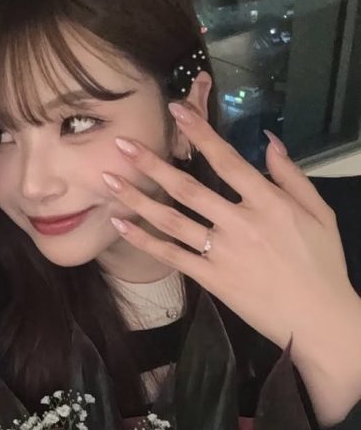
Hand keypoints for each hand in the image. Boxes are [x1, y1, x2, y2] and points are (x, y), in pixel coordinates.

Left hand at [102, 101, 360, 425]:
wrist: (318, 319)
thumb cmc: (322, 264)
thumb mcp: (319, 214)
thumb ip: (292, 176)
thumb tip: (268, 140)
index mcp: (269, 203)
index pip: (227, 160)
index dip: (200, 133)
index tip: (176, 110)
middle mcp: (241, 224)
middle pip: (188, 188)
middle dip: (152, 163)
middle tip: (122, 144)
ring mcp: (222, 253)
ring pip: (171, 220)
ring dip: (137, 198)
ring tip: (109, 179)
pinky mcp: (210, 278)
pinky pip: (170, 255)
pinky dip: (142, 240)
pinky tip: (120, 223)